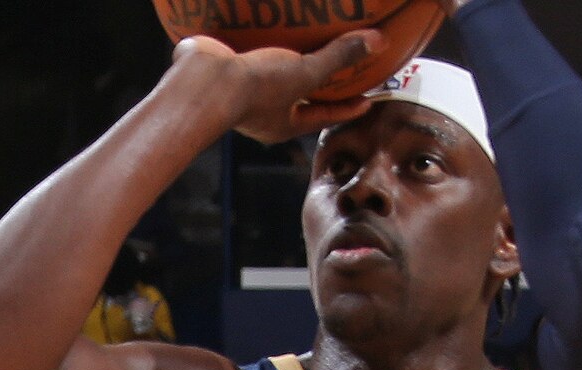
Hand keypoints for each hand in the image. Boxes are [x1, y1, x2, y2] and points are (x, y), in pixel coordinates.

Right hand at [176, 28, 383, 145]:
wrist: (204, 82)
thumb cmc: (256, 89)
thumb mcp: (305, 74)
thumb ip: (338, 58)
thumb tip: (377, 42)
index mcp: (283, 124)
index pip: (323, 116)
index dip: (347, 108)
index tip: (366, 102)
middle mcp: (263, 114)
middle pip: (298, 102)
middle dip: (317, 90)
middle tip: (339, 76)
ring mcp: (242, 94)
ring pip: (273, 82)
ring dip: (288, 68)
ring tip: (304, 49)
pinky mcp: (226, 73)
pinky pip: (251, 62)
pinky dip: (262, 50)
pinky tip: (268, 33)